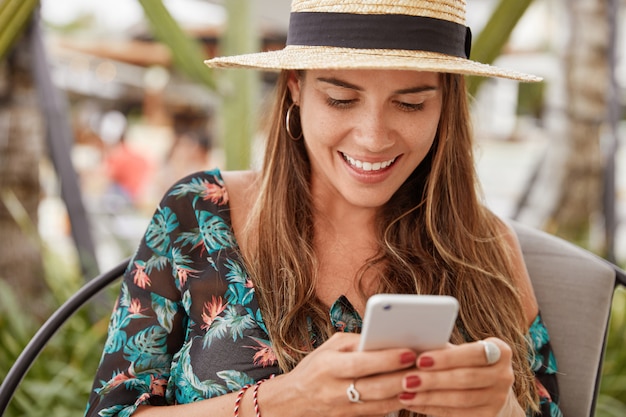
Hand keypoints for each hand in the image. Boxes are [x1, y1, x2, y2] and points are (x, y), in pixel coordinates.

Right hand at [270, 332, 417, 416]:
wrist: (293, 402)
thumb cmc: (315, 368)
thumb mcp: (329, 348)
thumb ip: (356, 343)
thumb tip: (386, 337)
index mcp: (328, 367)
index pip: (361, 363)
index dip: (387, 359)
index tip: (409, 351)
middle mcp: (334, 391)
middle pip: (375, 387)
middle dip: (402, 377)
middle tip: (424, 366)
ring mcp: (342, 410)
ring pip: (381, 405)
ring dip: (404, 393)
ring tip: (422, 379)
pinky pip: (378, 414)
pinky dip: (395, 404)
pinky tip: (408, 393)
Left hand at [397, 338, 522, 416]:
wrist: (488, 389)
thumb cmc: (464, 361)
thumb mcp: (460, 351)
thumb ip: (443, 346)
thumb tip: (411, 342)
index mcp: (500, 351)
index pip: (474, 353)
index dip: (447, 358)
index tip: (420, 359)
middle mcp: (504, 376)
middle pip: (466, 378)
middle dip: (434, 380)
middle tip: (407, 379)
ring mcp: (498, 399)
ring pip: (461, 399)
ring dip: (429, 397)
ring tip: (405, 392)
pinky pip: (456, 414)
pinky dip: (431, 408)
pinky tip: (412, 402)